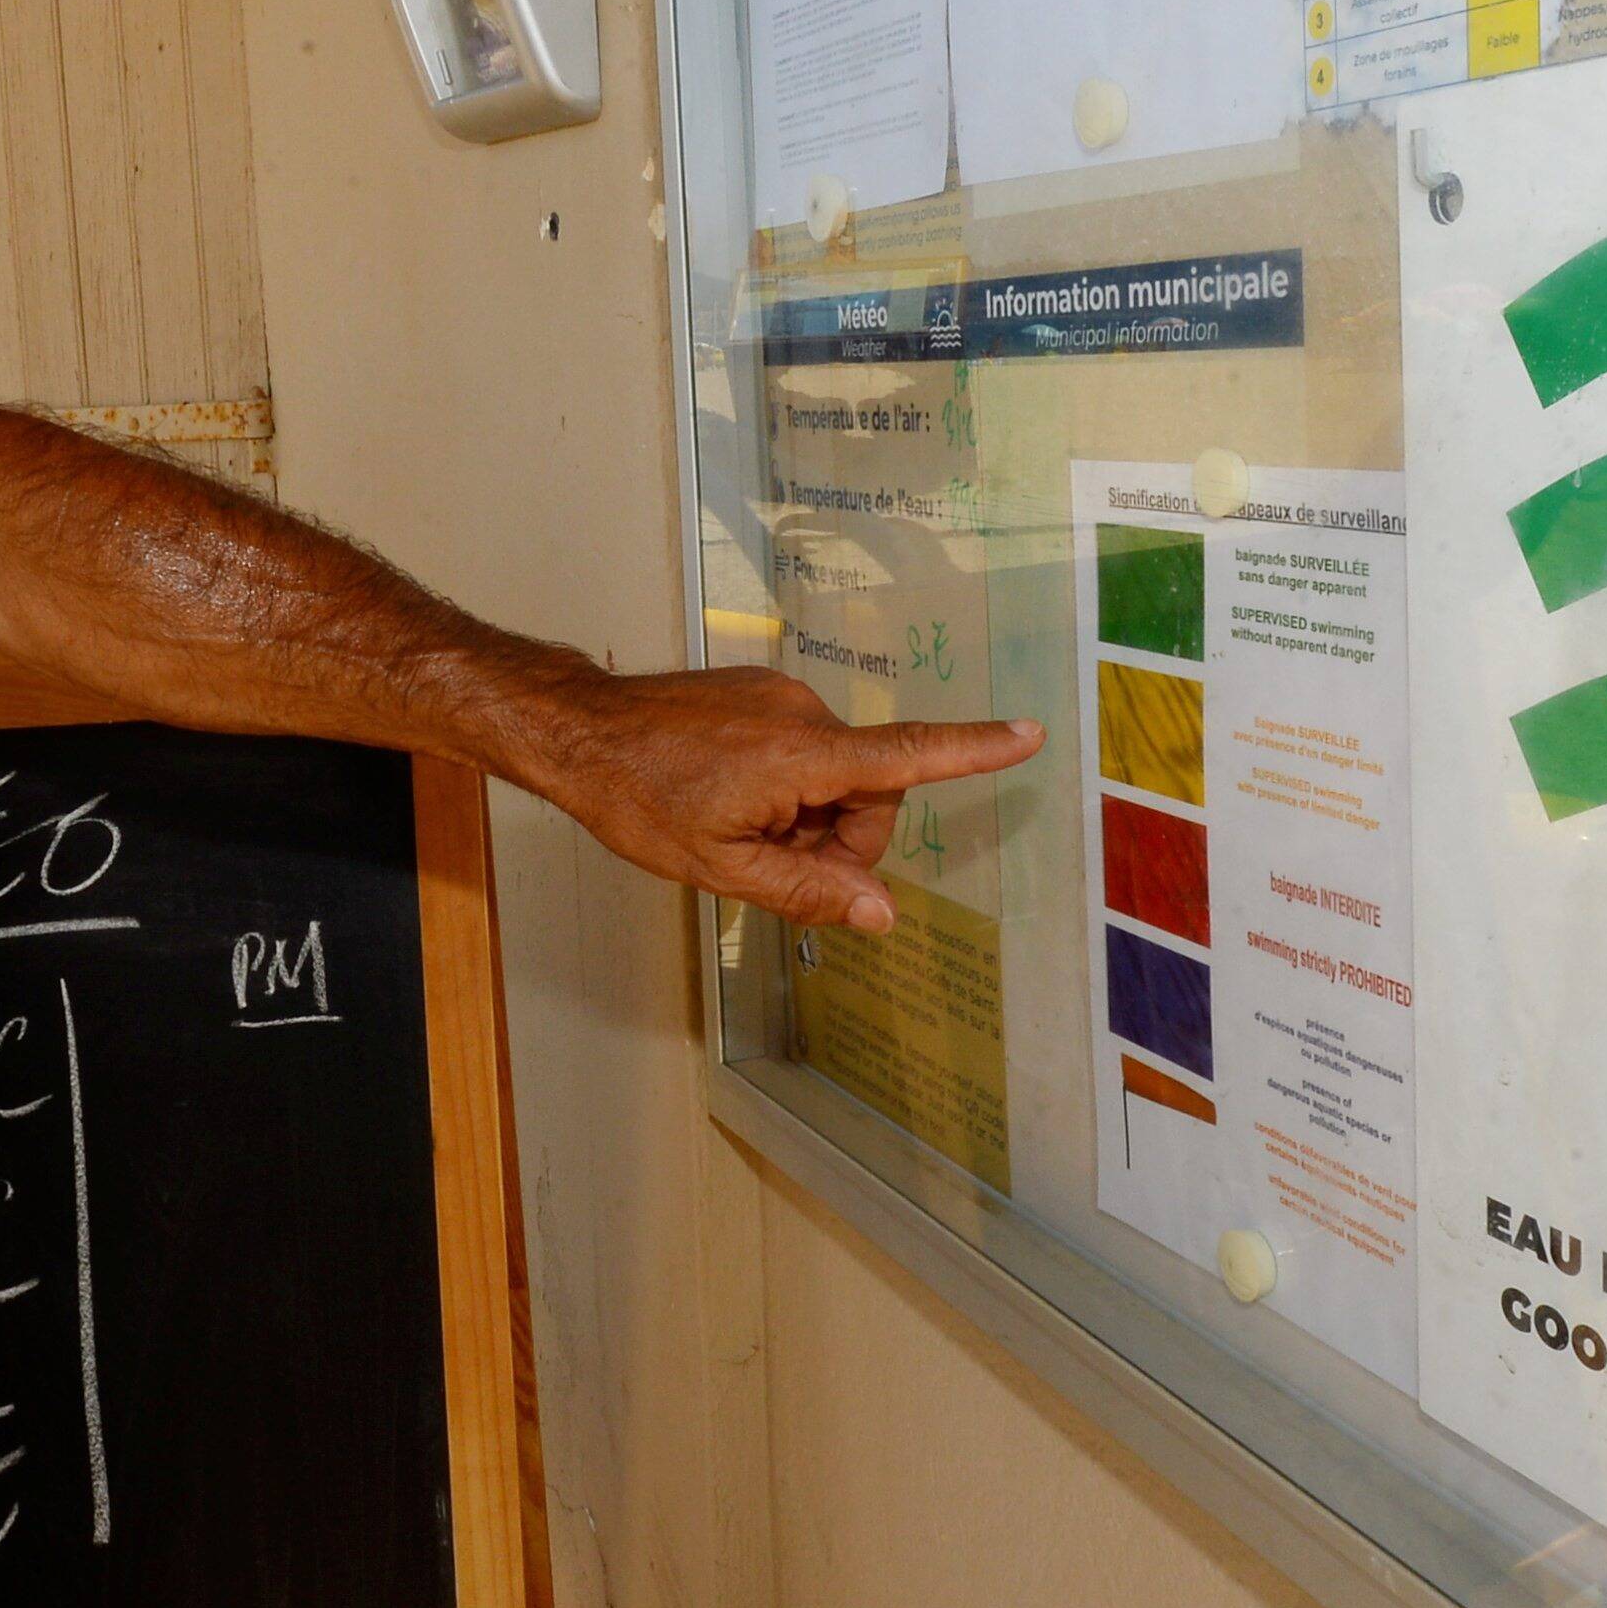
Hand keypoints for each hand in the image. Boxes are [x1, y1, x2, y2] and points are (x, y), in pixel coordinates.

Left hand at [520, 668, 1038, 931]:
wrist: (578, 732)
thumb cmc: (640, 801)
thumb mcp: (722, 868)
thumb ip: (809, 892)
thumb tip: (883, 915)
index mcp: (800, 756)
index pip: (905, 757)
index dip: (973, 750)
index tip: (1028, 734)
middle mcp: (802, 714)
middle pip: (869, 790)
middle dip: (841, 837)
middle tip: (774, 862)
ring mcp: (779, 697)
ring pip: (834, 774)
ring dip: (808, 813)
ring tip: (739, 828)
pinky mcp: (760, 692)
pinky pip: (802, 749)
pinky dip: (787, 785)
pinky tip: (730, 799)